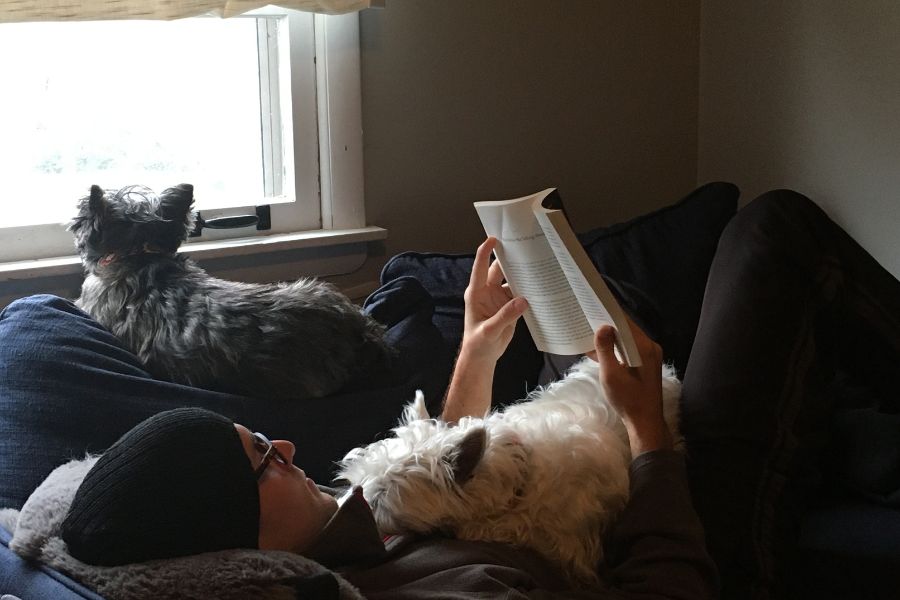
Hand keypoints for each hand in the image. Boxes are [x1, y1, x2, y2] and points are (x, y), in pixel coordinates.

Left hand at [459, 237, 527, 364]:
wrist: (482, 356)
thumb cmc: (478, 343)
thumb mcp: (489, 331)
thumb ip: (505, 316)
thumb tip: (523, 300)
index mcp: (477, 293)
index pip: (480, 267)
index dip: (486, 252)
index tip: (493, 239)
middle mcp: (487, 292)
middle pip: (499, 270)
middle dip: (510, 259)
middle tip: (525, 248)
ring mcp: (499, 299)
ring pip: (512, 281)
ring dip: (522, 275)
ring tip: (538, 265)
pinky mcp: (509, 307)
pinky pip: (520, 294)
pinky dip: (528, 291)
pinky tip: (540, 286)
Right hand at [592, 316, 671, 456]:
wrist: (645, 423)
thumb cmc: (628, 400)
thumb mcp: (611, 374)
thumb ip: (605, 350)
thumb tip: (601, 327)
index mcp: (645, 348)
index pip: (626, 323)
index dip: (609, 313)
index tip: (593, 305)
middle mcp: (650, 348)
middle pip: (627, 330)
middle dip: (607, 324)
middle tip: (587, 317)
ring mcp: (649, 357)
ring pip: (627, 340)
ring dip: (610, 338)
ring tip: (589, 332)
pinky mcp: (645, 365)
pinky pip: (629, 350)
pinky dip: (616, 349)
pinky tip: (599, 351)